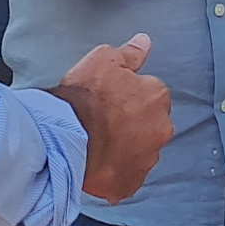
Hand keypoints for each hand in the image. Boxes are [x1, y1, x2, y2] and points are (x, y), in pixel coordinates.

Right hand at [52, 33, 171, 202]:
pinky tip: (97, 162)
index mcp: (156, 97)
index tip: (111, 99)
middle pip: (149, 124)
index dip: (128, 95)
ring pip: (139, 151)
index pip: (150, 94)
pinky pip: (126, 176)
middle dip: (132, 123)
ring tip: (98, 142)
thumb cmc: (84, 98)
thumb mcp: (104, 59)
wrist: (65, 137)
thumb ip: (129, 53)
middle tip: (104, 121)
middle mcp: (160, 129)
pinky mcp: (130, 183)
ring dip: (125, 148)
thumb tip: (144, 42)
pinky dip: (115, 171)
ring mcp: (146, 159)